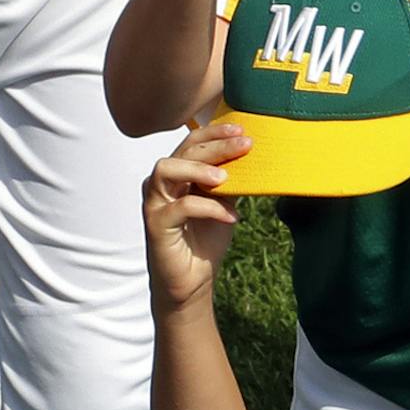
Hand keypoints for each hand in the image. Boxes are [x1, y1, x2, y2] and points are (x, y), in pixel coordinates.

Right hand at [143, 123, 249, 310]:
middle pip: (183, 152)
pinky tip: (232, 217)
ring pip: (167, 170)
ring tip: (226, 178)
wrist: (193, 279)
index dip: (215, 133)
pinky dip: (209, 207)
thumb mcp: (225, 202)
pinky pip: (180, 207)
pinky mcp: (156, 225)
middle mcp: (162, 184)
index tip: (242, 130)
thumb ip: (233, 180)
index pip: (192, 143)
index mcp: (178, 174)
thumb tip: (255, 155)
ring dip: (199, 169)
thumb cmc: (207, 237)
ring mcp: (155, 203)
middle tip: (246, 145)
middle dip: (216, 145)